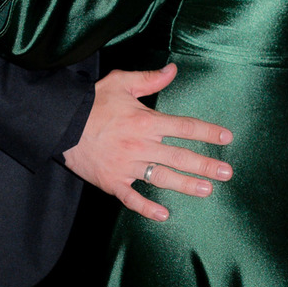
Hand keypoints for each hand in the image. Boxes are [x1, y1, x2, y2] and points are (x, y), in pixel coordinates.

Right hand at [63, 63, 232, 222]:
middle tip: (227, 173)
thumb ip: (149, 79)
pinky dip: (147, 208)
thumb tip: (173, 70)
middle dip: (206, 165)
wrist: (60, 123)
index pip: (184, 127)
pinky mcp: (112, 181)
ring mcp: (127, 166)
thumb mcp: (121, 82)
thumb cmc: (91, 102)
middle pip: (180, 156)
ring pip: (162, 178)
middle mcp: (140, 146)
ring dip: (186, 185)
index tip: (226, 138)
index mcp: (145, 122)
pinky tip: (164, 216)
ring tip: (207, 191)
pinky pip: (132, 198)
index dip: (207, 132)